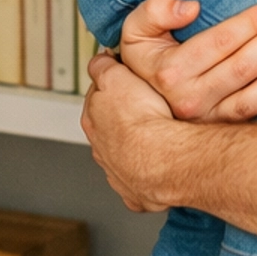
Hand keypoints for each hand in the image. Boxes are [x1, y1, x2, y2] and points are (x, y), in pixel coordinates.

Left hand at [82, 50, 188, 211]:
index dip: (114, 85)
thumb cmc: (143, 121)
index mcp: (92, 120)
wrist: (164, 160)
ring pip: (125, 156)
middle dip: (126, 117)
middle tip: (148, 106)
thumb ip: (103, 67)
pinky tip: (160, 166)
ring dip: (137, 147)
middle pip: (111, 128)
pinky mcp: (138, 194)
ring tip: (160, 135)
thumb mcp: (117, 76)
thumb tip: (98, 61)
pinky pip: (142, 184)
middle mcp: (101, 150)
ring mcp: (118, 173)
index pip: (98, 97)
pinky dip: (148, 176)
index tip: (128, 80)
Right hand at [117, 0, 256, 124]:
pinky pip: (253, 131)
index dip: (247, 24)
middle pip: (240, 69)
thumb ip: (156, 11)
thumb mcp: (137, 30)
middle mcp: (189, 100)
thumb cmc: (145, 61)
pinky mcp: (219, 137)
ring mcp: (206, 123)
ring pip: (250, 101)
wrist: (137, 106)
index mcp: (171, 72)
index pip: (218, 44)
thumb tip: (191, 8)